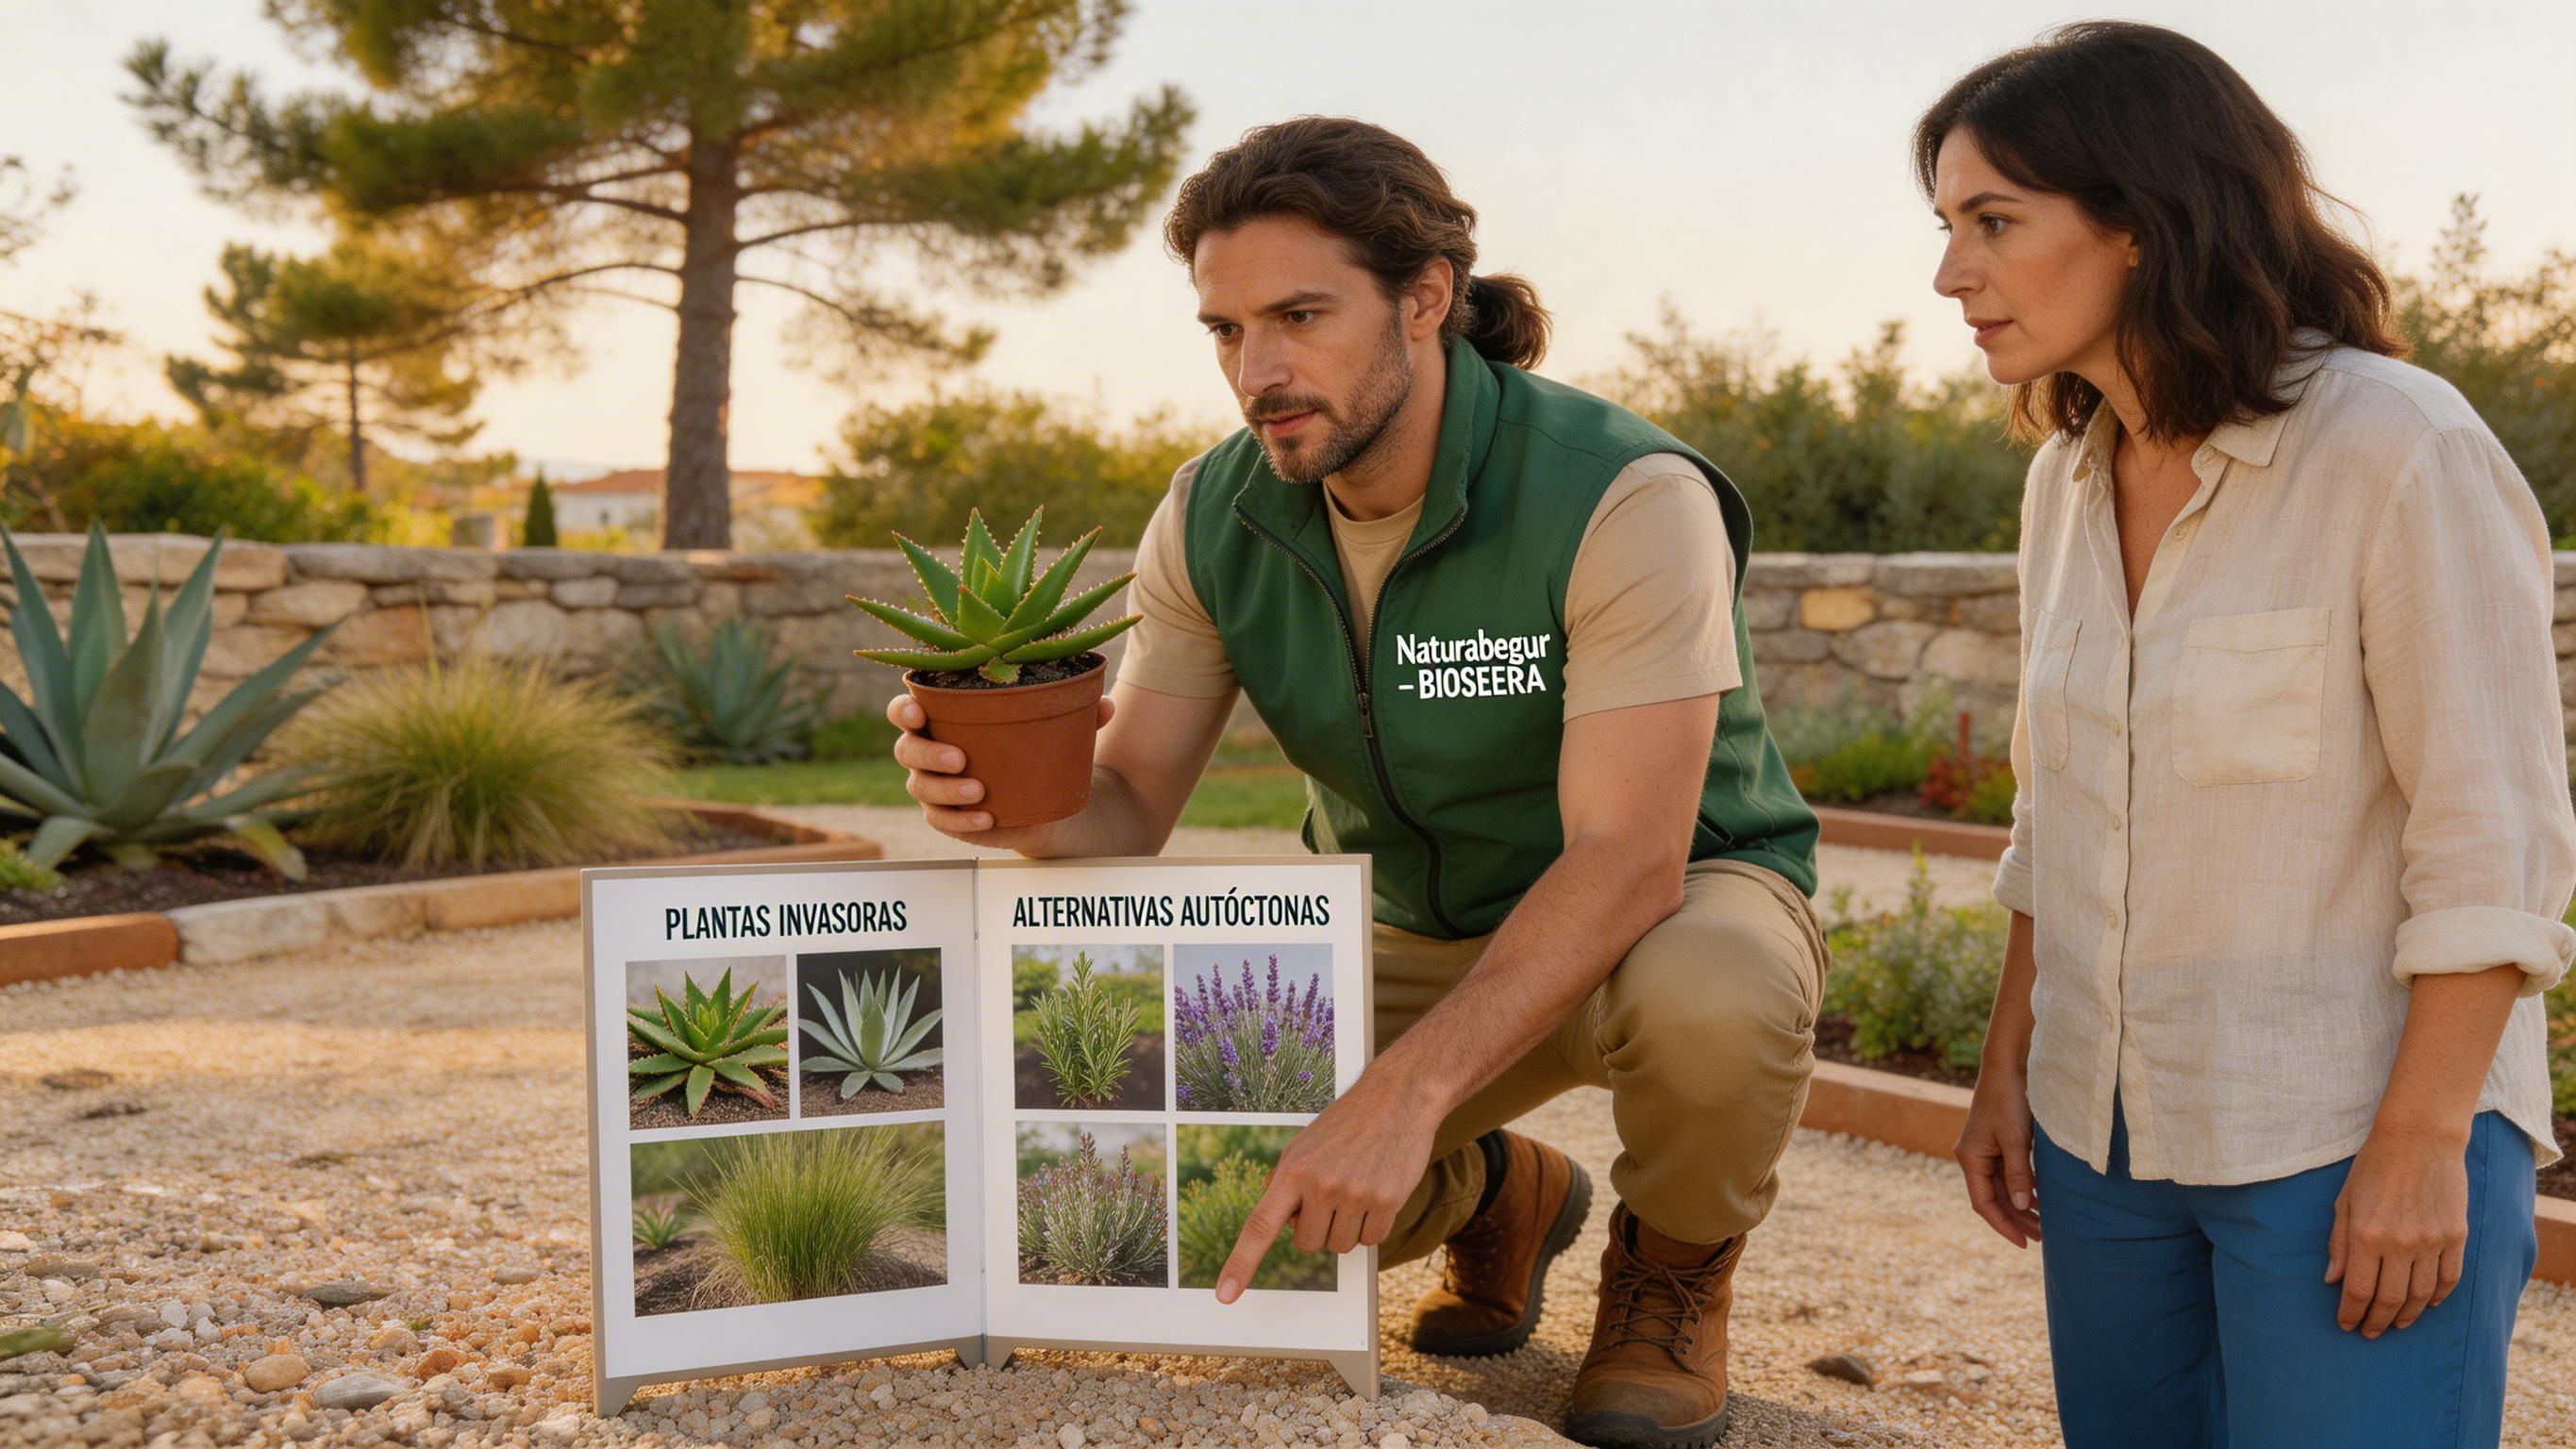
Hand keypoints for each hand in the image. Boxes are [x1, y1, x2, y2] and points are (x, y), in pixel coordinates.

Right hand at [885, 691, 1112, 845]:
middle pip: (906, 749)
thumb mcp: (1060, 731)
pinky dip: (961, 821)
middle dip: (927, 752)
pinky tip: (986, 819)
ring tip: (978, 790)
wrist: (1049, 801)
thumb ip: (1080, 715)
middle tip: (960, 758)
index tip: (917, 711)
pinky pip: (940, 821)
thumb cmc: (1042, 750)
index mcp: (945, 717)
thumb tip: (1106, 704)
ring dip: (945, 789)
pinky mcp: (948, 818)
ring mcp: (935, 786)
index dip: (903, 709)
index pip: (906, 708)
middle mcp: (931, 749)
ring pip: (919, 786)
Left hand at [1212, 1067, 1435, 1302]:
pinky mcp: (1386, 1200)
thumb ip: (1285, 1185)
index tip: (1225, 1296)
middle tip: (1332, 1194)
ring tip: (1356, 1187)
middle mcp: (1320, 1185)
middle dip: (1316, 1229)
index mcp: (1292, 1171)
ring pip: (1340, 1246)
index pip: (1259, 1227)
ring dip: (1346, 1228)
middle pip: (1307, 1244)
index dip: (1240, 1264)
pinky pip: (1372, 1240)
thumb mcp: (1303, 1146)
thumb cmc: (1345, 1124)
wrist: (1397, 1098)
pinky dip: (1373, 1225)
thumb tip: (1276, 1225)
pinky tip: (1377, 1192)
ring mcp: (1354, 1194)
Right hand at [1955, 1063, 2041, 1247]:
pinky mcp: (1998, 1142)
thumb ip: (2018, 1175)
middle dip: (2016, 1219)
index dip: (2003, 1225)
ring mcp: (1985, 1150)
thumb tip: (2020, 1206)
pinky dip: (2023, 1189)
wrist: (2009, 1066)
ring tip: (2045, 1224)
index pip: (1983, 1203)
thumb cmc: (2009, 1100)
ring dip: (2021, 1206)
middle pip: (1993, 1198)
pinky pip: (2008, 1174)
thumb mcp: (2016, 1140)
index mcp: (1970, 1158)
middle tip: (2043, 1238)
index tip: (2024, 1243)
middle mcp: (1974, 1157)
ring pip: (2002, 1188)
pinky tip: (2039, 1199)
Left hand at [2326, 1123, 2467, 1337]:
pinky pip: (2450, 1278)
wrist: (2420, 1139)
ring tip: (2396, 1323)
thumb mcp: (2344, 1201)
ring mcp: (2432, 1241)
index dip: (2351, 1314)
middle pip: (2390, 1299)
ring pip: (2422, 1295)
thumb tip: (2332, 1280)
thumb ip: (2339, 1243)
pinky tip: (2429, 1305)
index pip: (2358, 1291)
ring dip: (2408, 1315)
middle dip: (2377, 1321)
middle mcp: (2400, 1243)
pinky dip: (2439, 1297)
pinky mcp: (2456, 1236)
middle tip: (2370, 1332)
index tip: (2346, 1325)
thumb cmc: (2374, 1167)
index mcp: (2366, 1235)